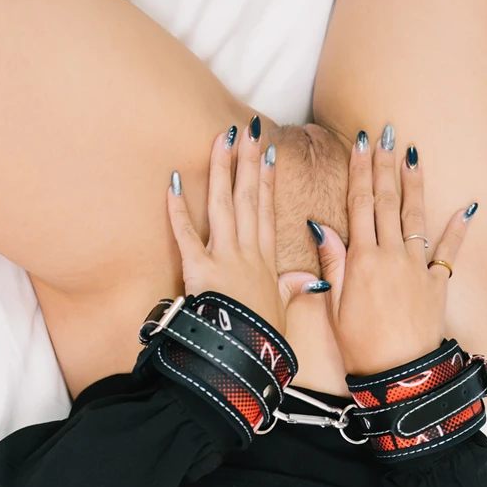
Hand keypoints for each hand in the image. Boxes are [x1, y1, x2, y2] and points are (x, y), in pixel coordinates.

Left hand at [166, 124, 321, 338]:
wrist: (244, 357)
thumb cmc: (262, 340)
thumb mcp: (284, 313)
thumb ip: (294, 291)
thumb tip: (314, 281)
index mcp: (266, 261)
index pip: (267, 212)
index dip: (268, 181)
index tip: (268, 153)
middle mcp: (247, 253)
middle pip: (249, 198)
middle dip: (248, 161)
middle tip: (248, 129)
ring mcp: (224, 258)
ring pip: (223, 204)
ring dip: (221, 169)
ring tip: (222, 137)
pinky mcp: (199, 269)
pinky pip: (185, 234)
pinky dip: (177, 208)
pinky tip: (172, 181)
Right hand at [315, 129, 475, 375]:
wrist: (400, 378)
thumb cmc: (361, 349)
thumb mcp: (335, 308)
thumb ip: (332, 264)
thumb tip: (321, 227)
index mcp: (361, 261)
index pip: (359, 205)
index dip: (360, 172)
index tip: (361, 144)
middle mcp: (391, 256)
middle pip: (386, 202)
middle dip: (385, 166)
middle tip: (386, 134)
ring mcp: (417, 268)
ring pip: (415, 217)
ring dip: (414, 183)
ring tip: (412, 154)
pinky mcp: (437, 284)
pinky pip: (449, 252)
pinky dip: (459, 228)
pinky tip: (468, 206)